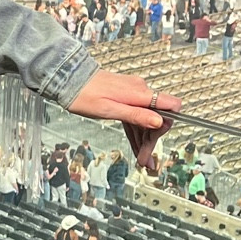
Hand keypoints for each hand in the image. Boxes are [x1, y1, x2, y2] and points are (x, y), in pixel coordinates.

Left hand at [67, 69, 181, 172]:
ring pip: (146, 119)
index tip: (158, 140)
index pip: (171, 105)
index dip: (169, 124)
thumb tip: (158, 121)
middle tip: (145, 161)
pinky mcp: (126, 95)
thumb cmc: (83, 94)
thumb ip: (135, 115)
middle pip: (157, 117)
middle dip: (152, 140)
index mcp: (139, 93)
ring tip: (141, 158)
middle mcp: (139, 90)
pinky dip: (136, 130)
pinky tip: (136, 144)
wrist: (69, 79)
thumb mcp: (109, 110)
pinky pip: (136, 115)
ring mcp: (133, 92)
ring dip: (144, 139)